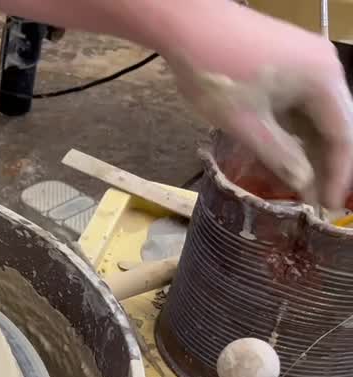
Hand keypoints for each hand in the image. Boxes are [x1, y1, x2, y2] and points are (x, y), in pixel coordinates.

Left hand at [165, 3, 352, 207]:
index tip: (329, 206)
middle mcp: (325, 66)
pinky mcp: (288, 58)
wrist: (186, 21)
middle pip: (337, 123)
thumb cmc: (215, 72)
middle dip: (328, 162)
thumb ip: (279, 155)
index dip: (338, 174)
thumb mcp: (245, 123)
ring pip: (318, 112)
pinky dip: (297, 127)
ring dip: (312, 146)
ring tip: (304, 183)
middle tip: (319, 199)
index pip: (343, 136)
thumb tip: (304, 182)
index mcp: (323, 80)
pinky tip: (287, 151)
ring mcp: (307, 59)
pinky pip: (302, 99)